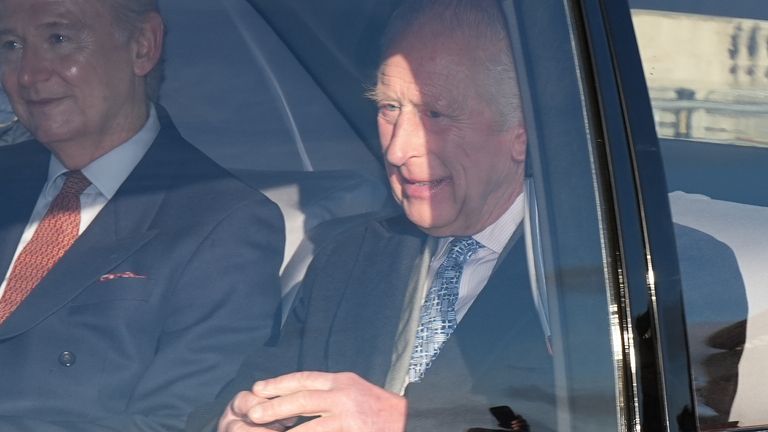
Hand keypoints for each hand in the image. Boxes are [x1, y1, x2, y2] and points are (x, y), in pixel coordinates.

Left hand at [224, 371, 406, 431]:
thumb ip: (328, 390)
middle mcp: (343, 396)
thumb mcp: (352, 388)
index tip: (258, 388)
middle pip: (302, 400)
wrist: (408, 420)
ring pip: (309, 428)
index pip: (304, 379)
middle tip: (254, 414)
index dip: (279, 383)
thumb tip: (295, 394)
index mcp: (341, 381)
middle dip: (275, 407)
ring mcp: (348, 419)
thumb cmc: (377, 406)